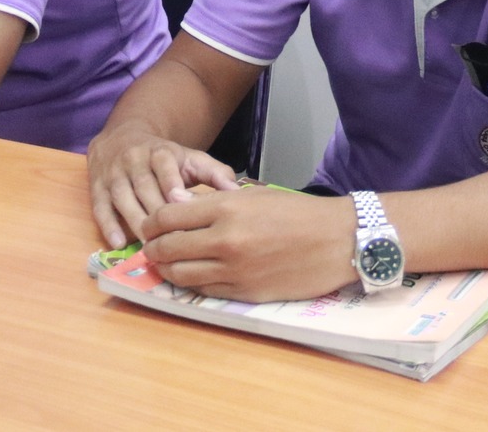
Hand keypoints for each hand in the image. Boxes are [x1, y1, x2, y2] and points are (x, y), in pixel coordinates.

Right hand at [87, 122, 238, 248]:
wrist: (123, 137)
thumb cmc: (165, 158)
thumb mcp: (191, 159)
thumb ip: (214, 174)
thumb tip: (237, 193)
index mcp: (160, 152)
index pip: (164, 166)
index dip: (170, 184)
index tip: (179, 203)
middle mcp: (134, 160)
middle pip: (143, 186)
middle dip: (155, 212)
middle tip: (170, 239)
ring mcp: (113, 173)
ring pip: (122, 197)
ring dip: (135, 221)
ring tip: (149, 247)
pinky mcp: (96, 186)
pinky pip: (100, 207)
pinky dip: (108, 225)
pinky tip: (119, 243)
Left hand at [139, 188, 358, 301]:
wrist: (337, 241)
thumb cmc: (297, 212)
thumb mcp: (253, 194)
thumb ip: (213, 201)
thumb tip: (176, 205)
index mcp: (226, 208)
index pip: (168, 216)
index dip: (151, 222)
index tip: (150, 225)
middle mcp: (225, 240)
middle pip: (167, 248)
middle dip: (152, 247)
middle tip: (151, 246)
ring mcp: (234, 270)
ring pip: (180, 274)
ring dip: (165, 270)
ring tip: (165, 264)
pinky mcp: (244, 293)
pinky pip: (204, 291)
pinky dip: (192, 284)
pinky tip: (192, 276)